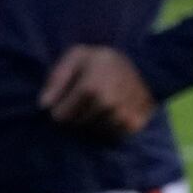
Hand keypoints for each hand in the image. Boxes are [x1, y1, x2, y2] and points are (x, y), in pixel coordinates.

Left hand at [35, 45, 155, 140]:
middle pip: (77, 125)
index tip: (66, 99)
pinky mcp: (135, 124)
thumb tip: (44, 104)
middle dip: (76, 115)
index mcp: (90, 88)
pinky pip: (111, 135)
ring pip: (93, 131)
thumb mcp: (76, 56)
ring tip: (99, 105)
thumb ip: (57, 78)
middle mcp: (108, 104)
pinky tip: (112, 113)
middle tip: (85, 100)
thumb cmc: (104, 60)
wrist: (148, 65)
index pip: (60, 116)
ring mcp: (123, 116)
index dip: (59, 109)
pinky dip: (108, 128)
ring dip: (93, 122)